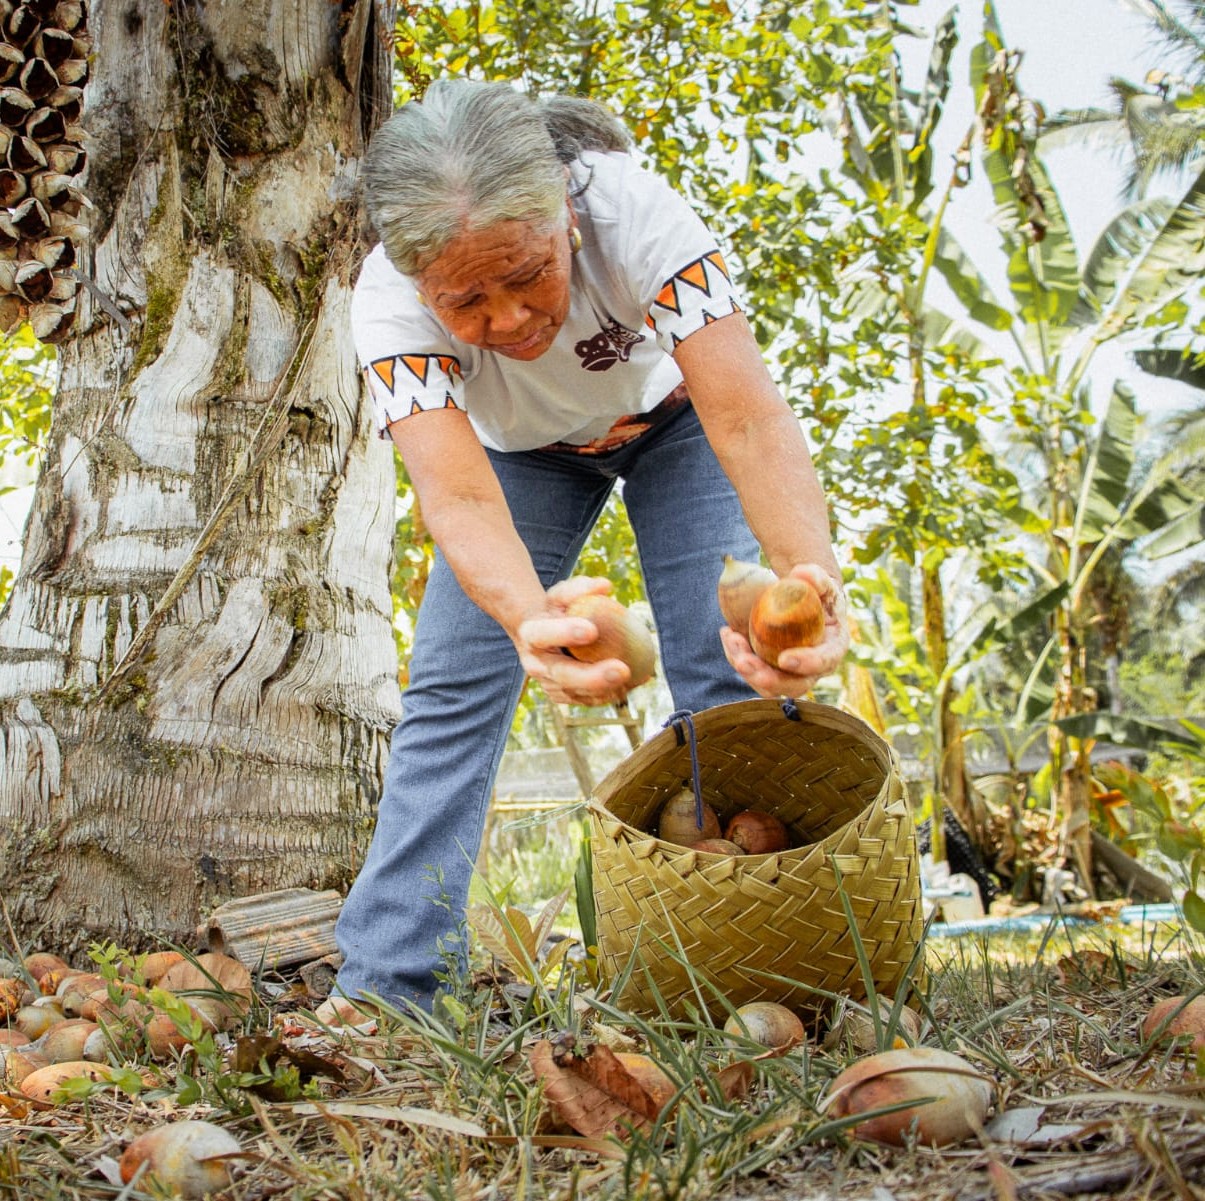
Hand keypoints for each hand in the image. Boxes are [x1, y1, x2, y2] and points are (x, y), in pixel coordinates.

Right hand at [515, 576, 633, 705]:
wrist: (539, 636)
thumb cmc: (555, 610)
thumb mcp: (562, 594)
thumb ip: (580, 588)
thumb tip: (605, 585)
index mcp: (531, 635)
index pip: (543, 634)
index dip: (565, 633)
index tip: (592, 630)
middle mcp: (536, 664)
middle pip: (563, 675)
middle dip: (593, 677)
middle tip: (623, 670)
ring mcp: (549, 684)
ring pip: (578, 693)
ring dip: (608, 689)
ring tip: (636, 678)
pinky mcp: (564, 696)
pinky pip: (589, 699)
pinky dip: (613, 692)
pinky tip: (637, 681)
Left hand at [720, 564, 848, 698]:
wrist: (801, 600)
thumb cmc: (815, 591)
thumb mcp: (819, 581)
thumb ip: (815, 576)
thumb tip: (802, 573)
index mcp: (833, 648)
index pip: (825, 661)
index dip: (807, 664)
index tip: (785, 659)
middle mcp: (814, 668)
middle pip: (794, 686)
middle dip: (768, 679)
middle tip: (744, 662)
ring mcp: (790, 673)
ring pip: (768, 684)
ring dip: (746, 667)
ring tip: (731, 638)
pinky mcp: (770, 669)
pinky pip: (752, 671)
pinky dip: (737, 655)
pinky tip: (728, 634)